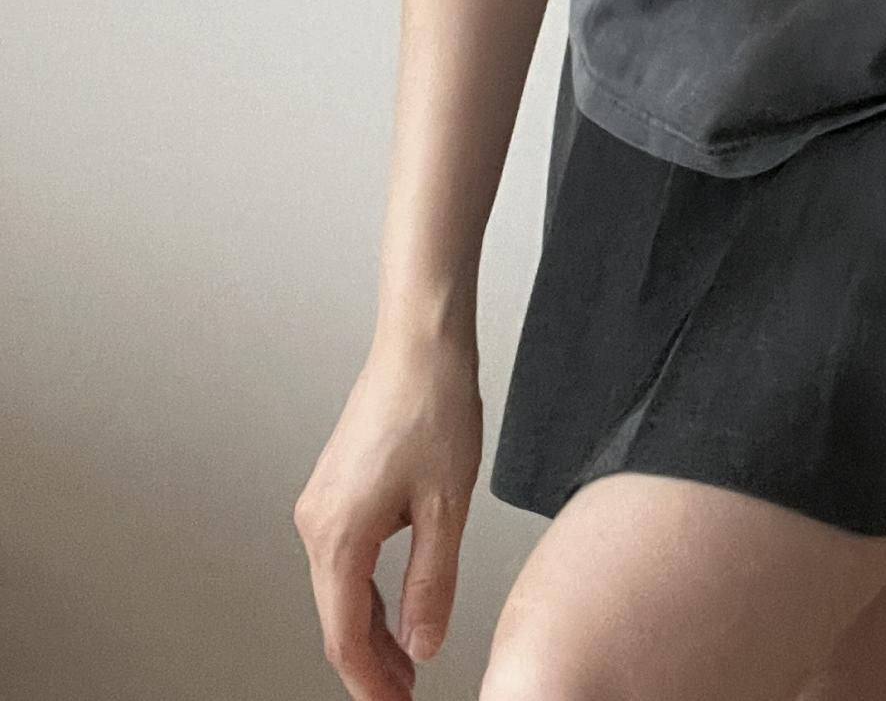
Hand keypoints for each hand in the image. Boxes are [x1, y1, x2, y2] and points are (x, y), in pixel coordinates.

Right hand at [293, 330, 482, 698]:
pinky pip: (343, 557)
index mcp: (337, 534)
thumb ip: (432, 582)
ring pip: (338, 588)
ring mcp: (320, 503)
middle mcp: (315, 523)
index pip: (345, 636)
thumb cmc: (435, 408)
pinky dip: (366, 590)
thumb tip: (423, 645)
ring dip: (369, 627)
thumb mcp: (447, 505)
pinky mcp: (334, 487)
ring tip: (408, 659)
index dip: (371, 681)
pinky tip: (394, 603)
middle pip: (337, 617)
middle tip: (406, 695)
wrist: (420, 343)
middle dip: (371, 662)